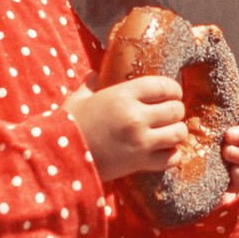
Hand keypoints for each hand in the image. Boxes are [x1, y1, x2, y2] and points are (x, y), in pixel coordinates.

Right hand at [66, 75, 187, 181]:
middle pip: (176, 109)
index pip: (164, 86)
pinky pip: (172, 158)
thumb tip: (94, 74)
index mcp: (123, 95)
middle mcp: (136, 116)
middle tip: (169, 115)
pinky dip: (172, 156)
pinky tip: (163, 152)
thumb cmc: (68, 125)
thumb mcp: (79, 100)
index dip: (173, 89)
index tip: (172, 93)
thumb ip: (90, 85)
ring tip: (168, 133)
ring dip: (176, 132)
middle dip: (176, 111)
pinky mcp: (140, 163)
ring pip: (179, 133)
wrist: (59, 158)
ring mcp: (141, 141)